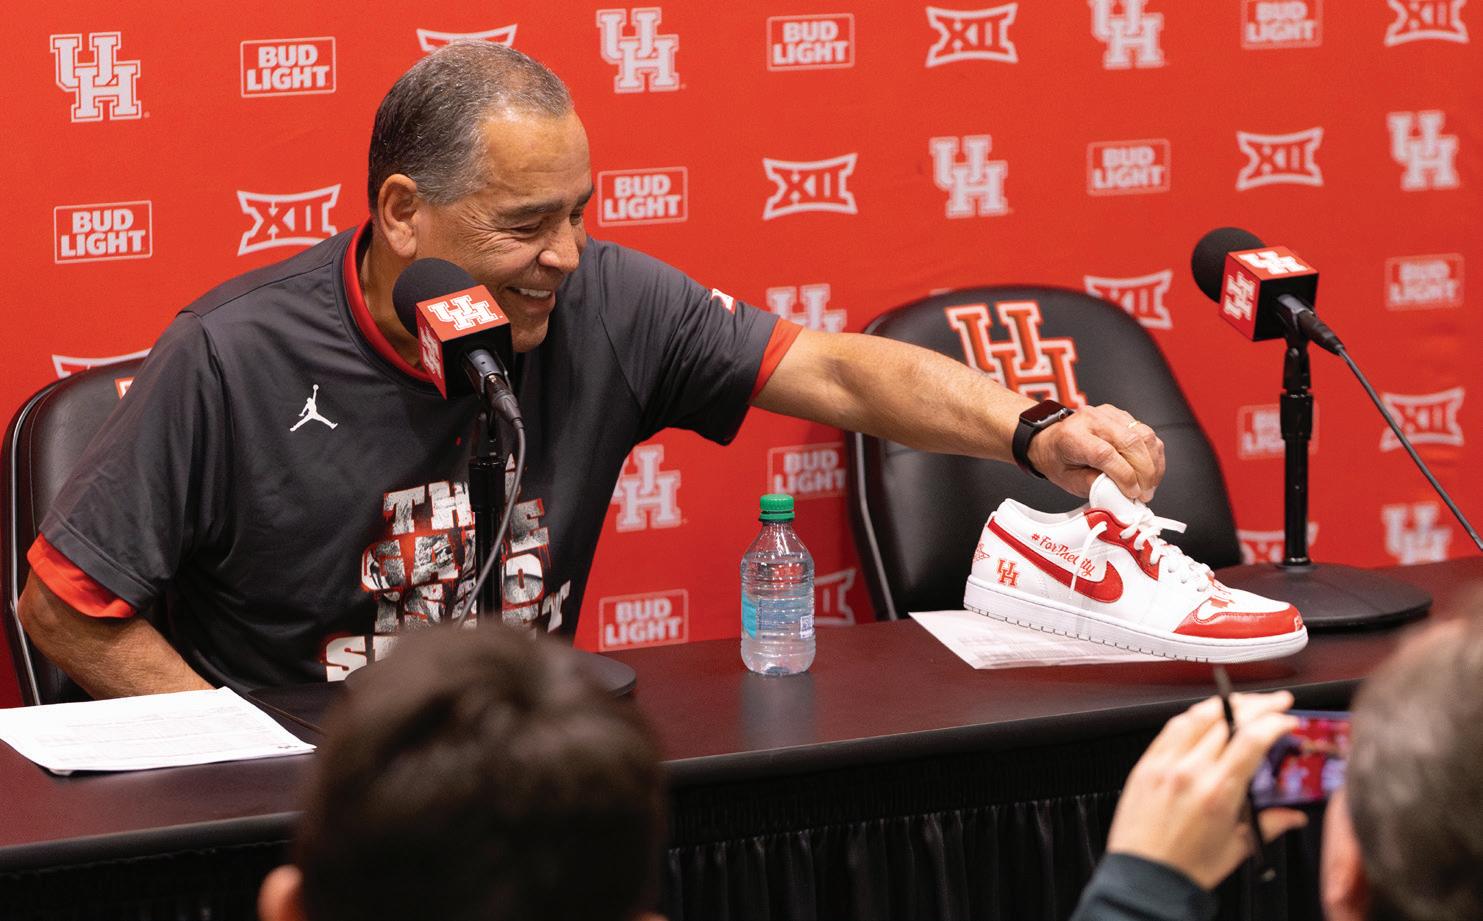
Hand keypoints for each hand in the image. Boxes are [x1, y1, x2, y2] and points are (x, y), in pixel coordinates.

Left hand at [1027, 403, 1164, 499]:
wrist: (1051, 439)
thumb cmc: (1058, 458)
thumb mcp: (1069, 481)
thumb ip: (1095, 487)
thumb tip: (1121, 493)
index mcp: (1073, 436)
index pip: (1106, 454)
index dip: (1124, 476)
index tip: (1132, 493)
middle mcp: (1092, 419)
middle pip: (1130, 442)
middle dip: (1144, 472)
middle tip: (1145, 494)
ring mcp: (1109, 414)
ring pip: (1144, 435)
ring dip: (1153, 464)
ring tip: (1150, 485)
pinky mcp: (1122, 415)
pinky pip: (1146, 432)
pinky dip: (1153, 454)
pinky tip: (1152, 470)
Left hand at [1104, 692, 1308, 890]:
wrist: (1144, 877)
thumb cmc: (1187, 867)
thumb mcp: (1238, 848)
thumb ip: (1270, 824)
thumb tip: (1294, 816)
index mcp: (1218, 792)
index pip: (1252, 738)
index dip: (1274, 721)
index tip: (1287, 720)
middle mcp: (1190, 771)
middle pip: (1227, 718)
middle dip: (1257, 705)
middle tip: (1275, 702)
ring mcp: (1165, 764)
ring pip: (1197, 715)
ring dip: (1225, 703)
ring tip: (1244, 702)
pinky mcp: (1146, 764)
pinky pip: (1171, 728)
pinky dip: (1193, 716)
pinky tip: (1205, 716)